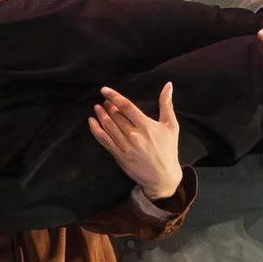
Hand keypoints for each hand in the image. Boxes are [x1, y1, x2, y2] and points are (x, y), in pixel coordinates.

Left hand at [89, 83, 183, 201]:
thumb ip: (166, 104)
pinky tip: (91, 121)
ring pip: (108, 126)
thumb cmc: (168, 149)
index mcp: (146, 125)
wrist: (162, 176)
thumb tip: (168, 85)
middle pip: (115, 116)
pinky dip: (96, 130)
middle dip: (108, 106)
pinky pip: (103, 140)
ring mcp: (124, 146)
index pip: (126, 106)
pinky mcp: (118, 155)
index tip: (105, 90)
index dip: (114, 96)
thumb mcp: (171, 125)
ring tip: (97, 107)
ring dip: (101, 115)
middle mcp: (133, 135)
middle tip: (104, 100)